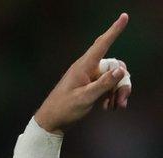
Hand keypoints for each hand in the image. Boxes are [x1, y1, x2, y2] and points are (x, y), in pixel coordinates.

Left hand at [34, 13, 131, 133]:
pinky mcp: (91, 85)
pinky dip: (112, 95)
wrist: (51, 121)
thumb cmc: (64, 109)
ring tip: (115, 106)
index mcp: (83, 66)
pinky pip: (108, 84)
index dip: (114, 30)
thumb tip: (121, 69)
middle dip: (122, 82)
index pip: (102, 44)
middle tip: (122, 101)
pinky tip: (108, 107)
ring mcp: (89, 76)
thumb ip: (103, 83)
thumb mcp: (85, 98)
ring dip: (118, 91)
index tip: (124, 17)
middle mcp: (87, 68)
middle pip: (115, 66)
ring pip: (114, 77)